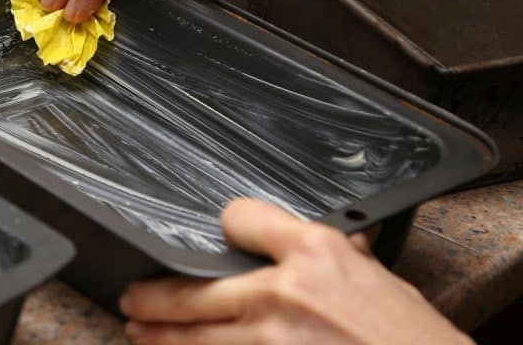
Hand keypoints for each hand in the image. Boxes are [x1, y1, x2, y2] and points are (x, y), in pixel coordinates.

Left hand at [119, 199, 472, 344]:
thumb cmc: (415, 342)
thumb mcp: (381, 280)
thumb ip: (341, 257)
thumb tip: (328, 240)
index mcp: (314, 254)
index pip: (240, 216)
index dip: (226, 221)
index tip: (217, 231)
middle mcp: (282, 293)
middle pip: (193, 288)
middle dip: (154, 294)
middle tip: (135, 296)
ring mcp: (268, 343)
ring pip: (191, 336)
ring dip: (157, 334)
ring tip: (137, 330)